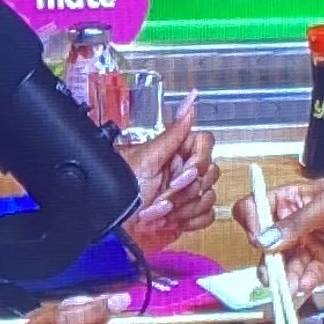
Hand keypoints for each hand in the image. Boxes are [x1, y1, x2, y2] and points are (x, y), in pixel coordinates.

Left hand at [123, 99, 216, 255]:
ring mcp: (187, 193)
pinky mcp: (188, 214)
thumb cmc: (121, 189)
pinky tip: (172, 220)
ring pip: (209, 196)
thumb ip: (173, 133)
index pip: (206, 144)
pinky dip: (190, 220)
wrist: (113, 222)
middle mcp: (184, 169)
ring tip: (158, 211)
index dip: (197, 162)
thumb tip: (190, 101)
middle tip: (160, 198)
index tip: (178, 176)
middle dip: (184, 192)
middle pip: (210, 173)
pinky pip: (207, 216)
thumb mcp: (147, 158)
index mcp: (175, 150)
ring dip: (183, 209)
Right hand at [241, 175, 323, 303]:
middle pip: (264, 244)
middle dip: (266, 259)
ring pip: (281, 267)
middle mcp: (294, 226)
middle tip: (272, 269)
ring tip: (289, 284)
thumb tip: (265, 240)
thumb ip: (297, 223)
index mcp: (292, 200)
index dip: (252, 222)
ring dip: (281, 277)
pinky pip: (302, 279)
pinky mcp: (320, 269)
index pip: (255, 209)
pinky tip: (305, 285)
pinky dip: (300, 284)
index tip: (259, 237)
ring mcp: (306, 249)